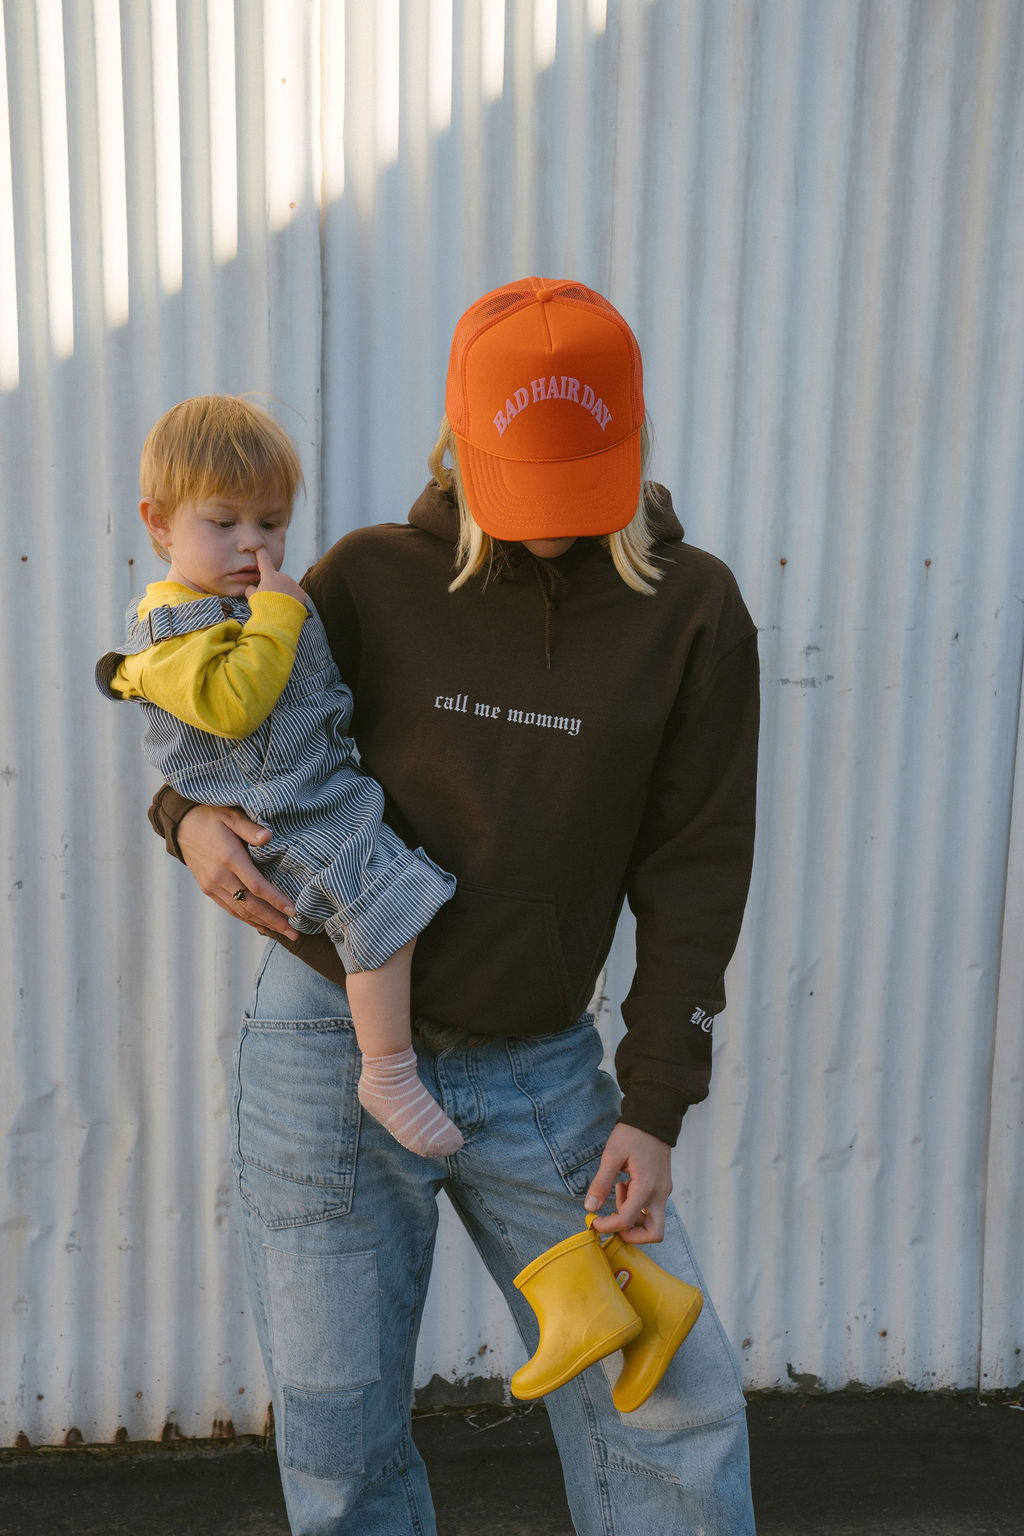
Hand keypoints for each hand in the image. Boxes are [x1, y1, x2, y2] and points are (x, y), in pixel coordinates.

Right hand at [177, 803, 297, 938]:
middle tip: (295, 934)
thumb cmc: (211, 816)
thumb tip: (268, 837)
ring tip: (284, 933)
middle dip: (274, 921)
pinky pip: (230, 909)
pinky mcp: (208, 889)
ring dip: (263, 924)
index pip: (257, 886)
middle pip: (250, 905)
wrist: (182, 825)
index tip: (294, 912)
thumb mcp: (232, 816)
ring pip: (240, 911)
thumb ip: (250, 828)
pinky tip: (261, 926)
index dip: (276, 901)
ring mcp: (212, 885)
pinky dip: (247, 920)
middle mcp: (219, 876)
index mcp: (229, 858)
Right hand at [245, 546, 307, 604]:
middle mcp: (283, 577)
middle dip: (274, 587)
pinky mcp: (301, 593)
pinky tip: (288, 608)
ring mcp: (293, 584)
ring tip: (279, 606)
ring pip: (287, 587)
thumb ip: (251, 590)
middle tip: (270, 600)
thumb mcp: (252, 598)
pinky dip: (292, 600)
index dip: (261, 554)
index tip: (260, 547)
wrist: (278, 619)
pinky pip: (296, 595)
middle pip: (277, 580)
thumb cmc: (263, 607)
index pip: (264, 561)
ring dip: (284, 594)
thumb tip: (251, 587)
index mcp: (270, 576)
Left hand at [584, 1123, 672, 1244]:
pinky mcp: (663, 1187)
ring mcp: (664, 1191)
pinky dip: (637, 1206)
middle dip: (631, 1234)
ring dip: (633, 1218)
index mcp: (646, 1187)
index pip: (627, 1221)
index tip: (594, 1222)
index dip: (608, 1226)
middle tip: (613, 1220)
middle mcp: (659, 1194)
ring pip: (654, 1223)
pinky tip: (625, 1185)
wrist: (654, 1117)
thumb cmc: (633, 1133)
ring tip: (618, 1191)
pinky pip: (651, 1208)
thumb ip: (601, 1183)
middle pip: (654, 1234)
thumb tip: (590, 1208)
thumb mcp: (612, 1155)